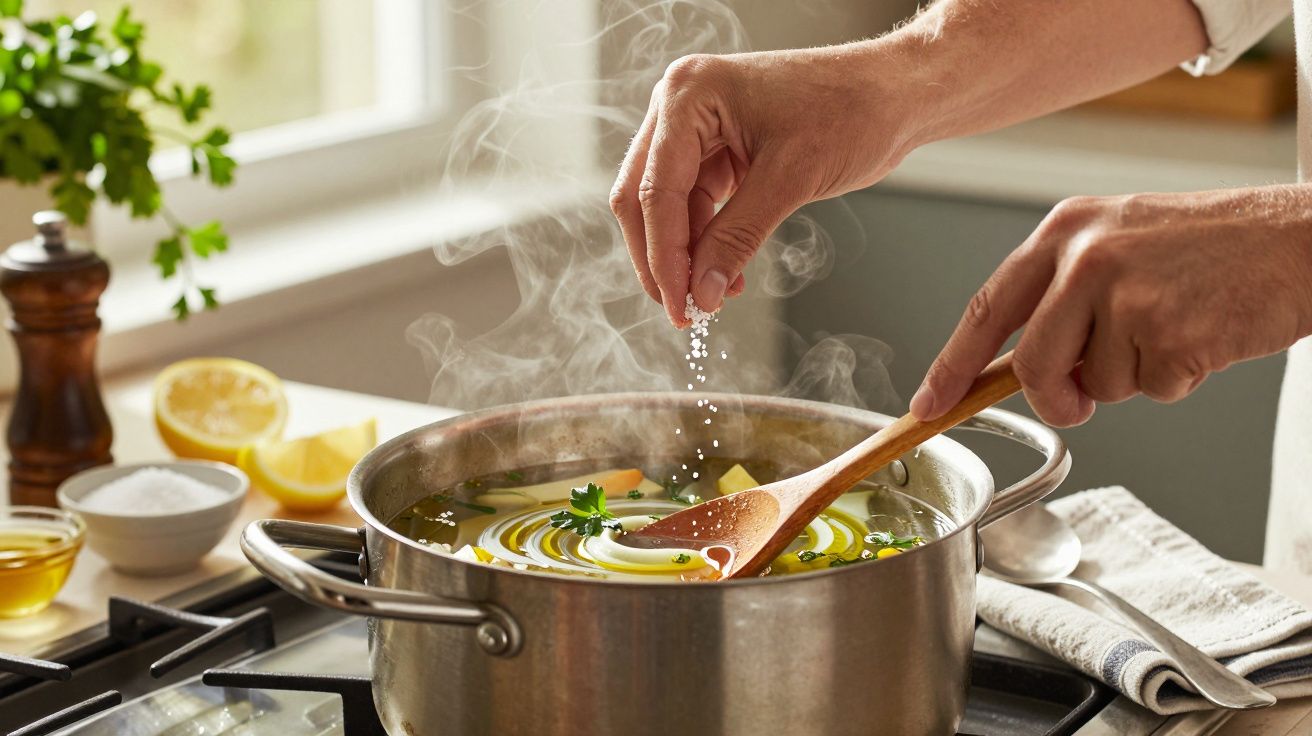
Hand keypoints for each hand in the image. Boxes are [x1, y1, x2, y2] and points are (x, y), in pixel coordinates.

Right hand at [610, 45, 916, 325]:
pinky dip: (708, 242)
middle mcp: (680, 104)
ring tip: (713, 297)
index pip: (656, 189)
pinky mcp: (717, 149)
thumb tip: (702, 293)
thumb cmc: (852, 110)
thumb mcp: (791, 179)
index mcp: (689, 94)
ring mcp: (696, 126)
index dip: (664, 255)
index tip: (680, 304)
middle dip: (663, 258)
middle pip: (644, 196)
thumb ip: (737, 237)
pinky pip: (696, 204)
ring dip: (686, 255)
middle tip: (684, 310)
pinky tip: (728, 274)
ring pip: (666, 206)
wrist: (896, 94)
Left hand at [911, 187, 1311, 426]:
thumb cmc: (1213, 245)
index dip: (952, 364)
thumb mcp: (1119, 243)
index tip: (928, 405)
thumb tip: (1018, 367)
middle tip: (1083, 397)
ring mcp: (1128, 294)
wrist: (1301, 239)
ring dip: (1133, 377)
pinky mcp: (1171, 332)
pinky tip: (1203, 335)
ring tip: (1175, 325)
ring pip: (1097, 384)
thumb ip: (1062, 296)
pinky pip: (1151, 390)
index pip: (988, 308)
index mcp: (1065, 230)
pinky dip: (1177, 379)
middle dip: (1057, 397)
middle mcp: (1087, 257)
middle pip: (1033, 363)